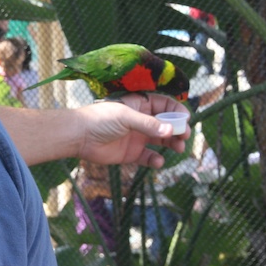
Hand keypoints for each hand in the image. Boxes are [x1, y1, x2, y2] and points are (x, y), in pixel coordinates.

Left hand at [76, 93, 190, 168]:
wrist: (79, 137)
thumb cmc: (100, 119)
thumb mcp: (126, 117)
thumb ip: (148, 124)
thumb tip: (171, 130)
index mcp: (139, 105)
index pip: (164, 105)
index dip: (176, 111)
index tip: (186, 120)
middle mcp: (140, 120)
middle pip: (166, 123)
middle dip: (178, 129)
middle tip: (184, 136)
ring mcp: (137, 137)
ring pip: (161, 140)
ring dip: (172, 143)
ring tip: (178, 148)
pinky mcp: (131, 153)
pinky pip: (149, 157)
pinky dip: (156, 160)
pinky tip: (157, 161)